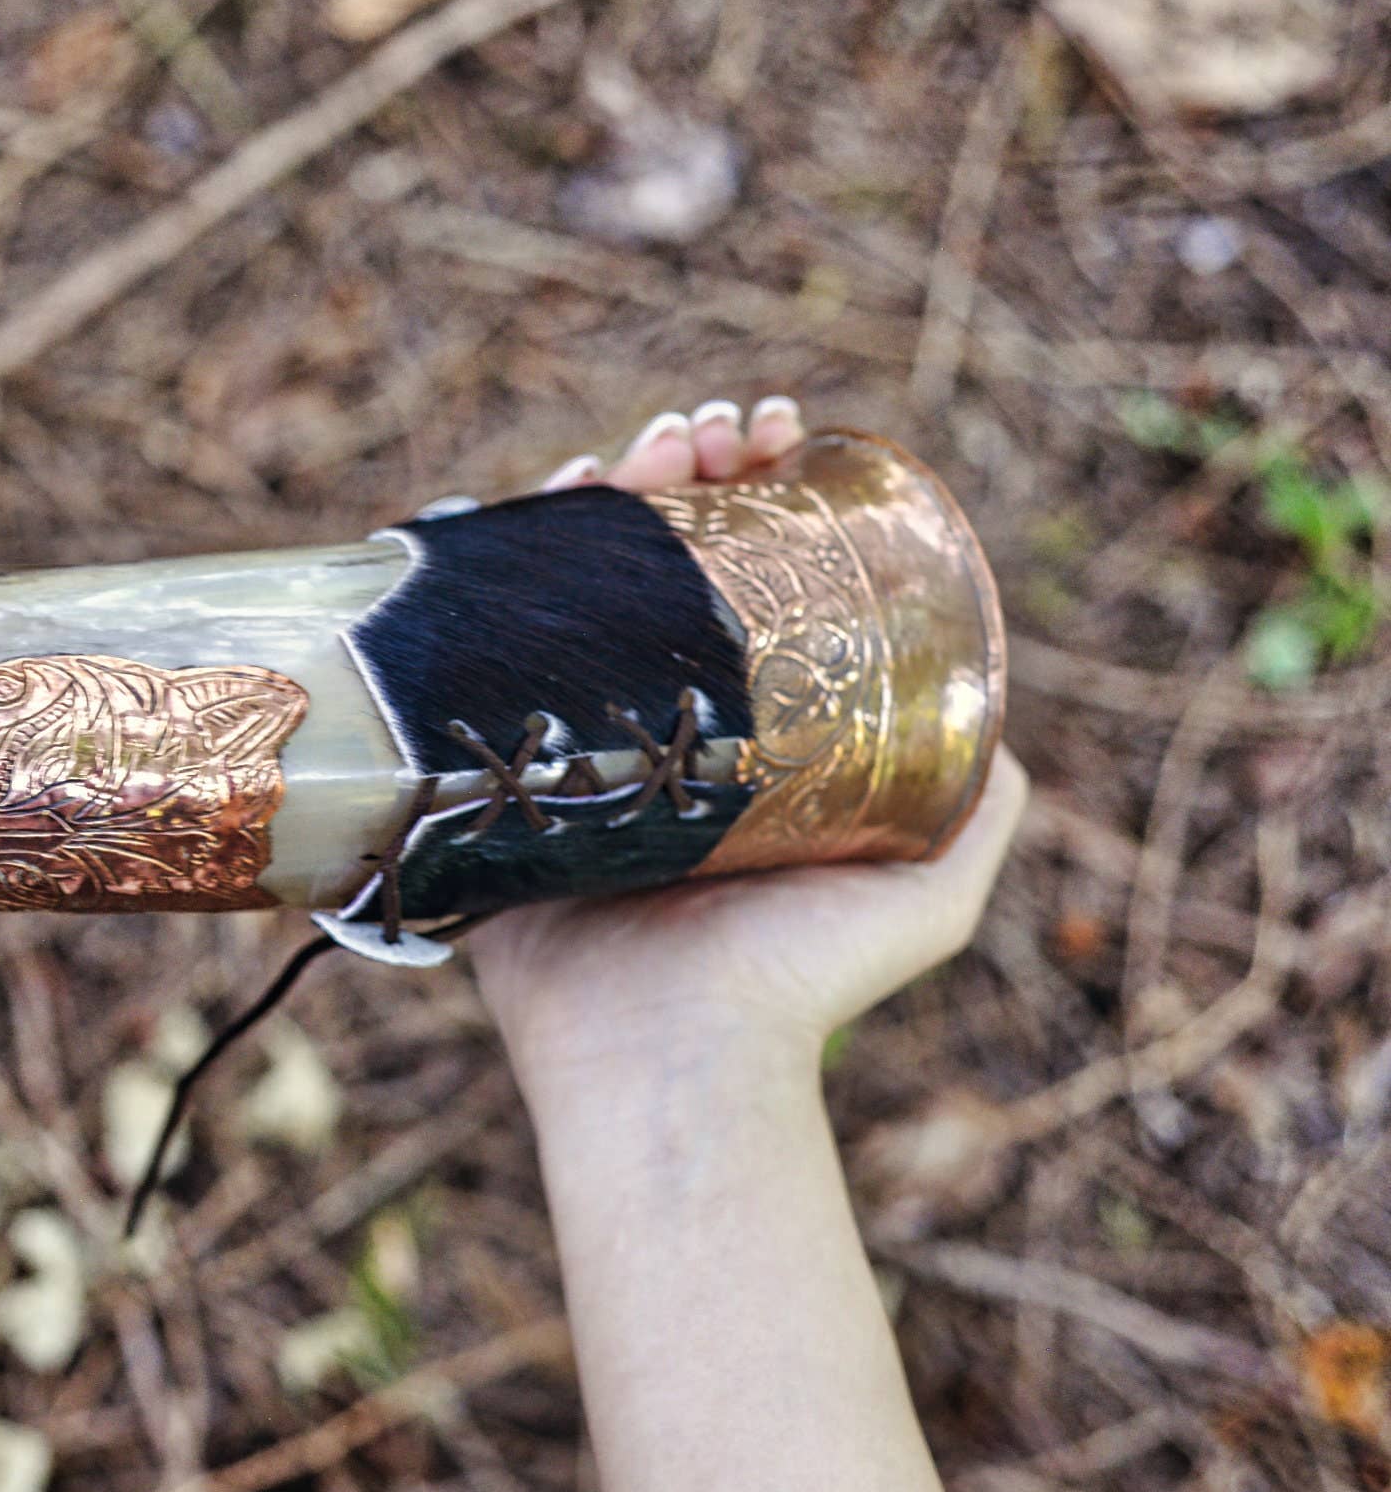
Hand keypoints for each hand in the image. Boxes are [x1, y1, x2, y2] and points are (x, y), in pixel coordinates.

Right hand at [461, 399, 1028, 1095]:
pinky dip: (488, 560)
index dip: (752, 500)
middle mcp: (642, 724)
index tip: (773, 445)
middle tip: (703, 434)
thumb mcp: (930, 895)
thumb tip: (1021, 742)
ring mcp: (559, 739)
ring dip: (599, 496)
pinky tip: (522, 503)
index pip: (736, 580)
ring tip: (637, 447)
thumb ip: (984, 818)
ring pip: (567, 583)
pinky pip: (470, 644)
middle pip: (650, 563)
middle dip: (675, 477)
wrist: (674, 1057)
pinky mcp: (482, 769)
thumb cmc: (797, 985)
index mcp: (728, 734)